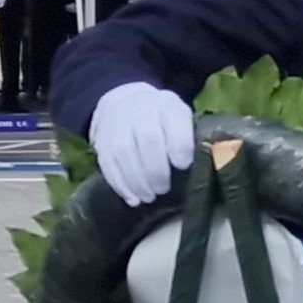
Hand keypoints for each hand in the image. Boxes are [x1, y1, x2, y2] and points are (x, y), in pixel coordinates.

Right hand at [91, 81, 195, 205]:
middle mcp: (141, 112)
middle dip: (157, 170)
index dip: (179, 147)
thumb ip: (189, 137)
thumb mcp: (180, 118)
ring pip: (125, 153)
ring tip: (149, 197)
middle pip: (148, 140)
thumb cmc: (162, 118)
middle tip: (164, 189)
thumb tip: (200, 165)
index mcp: (167, 106)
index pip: (175, 123)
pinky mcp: (102, 142)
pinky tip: (132, 198)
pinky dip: (120, 185)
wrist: (125, 103)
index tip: (183, 165)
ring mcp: (118, 126)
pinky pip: (108, 164)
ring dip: (138, 181)